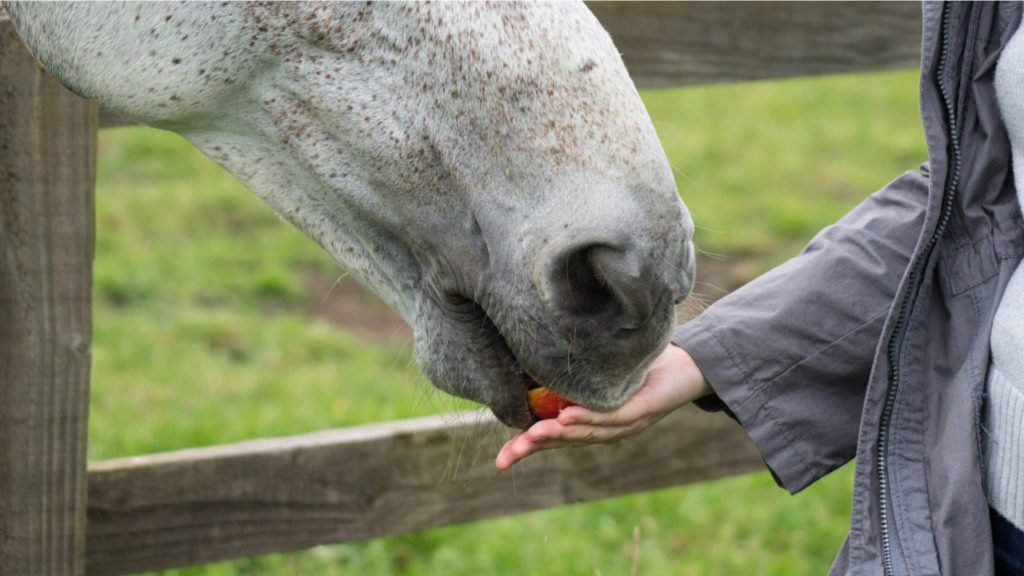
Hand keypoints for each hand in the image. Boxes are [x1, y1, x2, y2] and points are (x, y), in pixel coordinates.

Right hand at [495, 344, 710, 469]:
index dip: (526, 449)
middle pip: (565, 443)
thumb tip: (533, 356)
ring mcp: (624, 424)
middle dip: (534, 449)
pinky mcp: (641, 411)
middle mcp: (606, 429)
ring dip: (556, 436)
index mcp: (593, 422)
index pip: (554, 438)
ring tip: (531, 437)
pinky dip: (586, 418)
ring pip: (585, 433)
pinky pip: (610, 417)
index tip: (501, 461)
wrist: (691, 365)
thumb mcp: (600, 370)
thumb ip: (573, 373)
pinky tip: (565, 417)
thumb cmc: (641, 366)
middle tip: (506, 459)